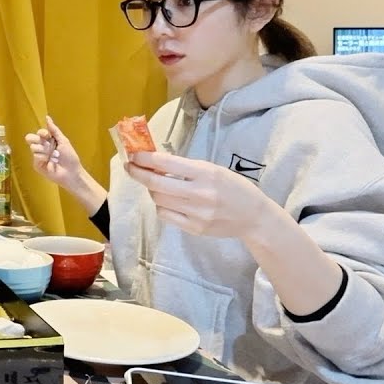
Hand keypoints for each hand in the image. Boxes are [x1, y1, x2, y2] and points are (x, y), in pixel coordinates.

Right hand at [25, 116, 81, 185]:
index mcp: (48, 141)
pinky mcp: (37, 165)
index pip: (39, 133)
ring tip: (52, 156)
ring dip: (44, 150)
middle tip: (46, 145)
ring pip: (33, 147)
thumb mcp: (63, 141)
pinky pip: (35, 157)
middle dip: (37, 140)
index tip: (46, 135)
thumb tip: (47, 117)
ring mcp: (38, 157)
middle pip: (30, 138)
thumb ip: (54, 130)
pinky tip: (50, 163)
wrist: (71, 172)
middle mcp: (42, 148)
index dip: (41, 133)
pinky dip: (43, 158)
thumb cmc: (70, 157)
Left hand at [124, 151, 279, 238]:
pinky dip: (161, 205)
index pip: (166, 163)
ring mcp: (196, 213)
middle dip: (138, 173)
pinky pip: (166, 215)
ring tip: (155, 184)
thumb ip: (187, 167)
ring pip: (158, 200)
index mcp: (205, 173)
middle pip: (156, 184)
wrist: (253, 217)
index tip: (133, 154)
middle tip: (130, 167)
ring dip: (151, 190)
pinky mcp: (194, 228)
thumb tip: (155, 163)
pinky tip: (166, 200)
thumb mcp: (214, 170)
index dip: (145, 158)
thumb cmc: (233, 188)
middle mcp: (199, 193)